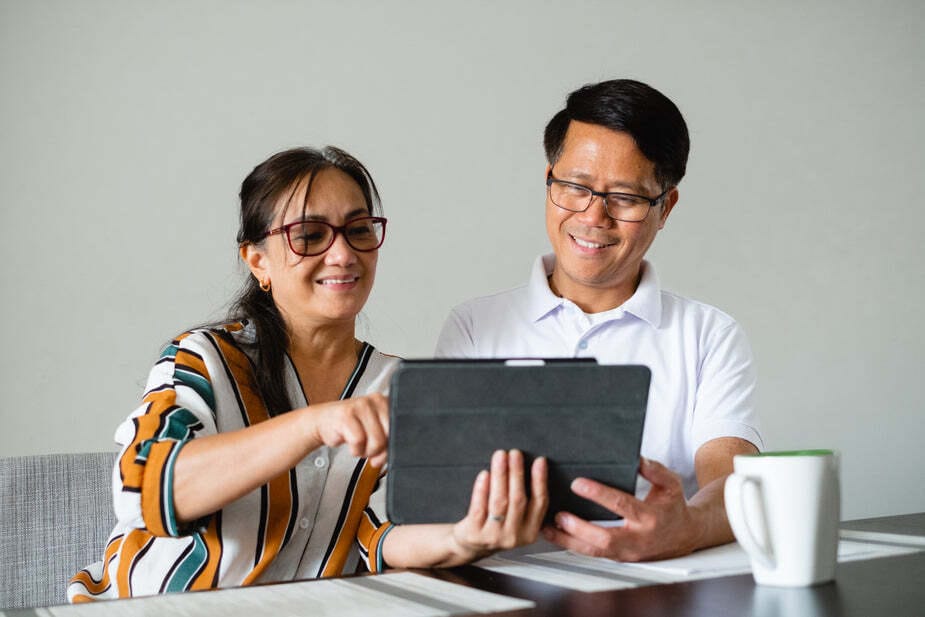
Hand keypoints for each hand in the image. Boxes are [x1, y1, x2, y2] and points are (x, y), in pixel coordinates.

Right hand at [307, 393, 389, 467]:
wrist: (323, 421)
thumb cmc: (351, 426)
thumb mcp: (375, 431)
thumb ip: (387, 440)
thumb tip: (393, 456)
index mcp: (387, 402)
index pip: (402, 428)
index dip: (393, 444)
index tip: (384, 449)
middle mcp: (376, 400)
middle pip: (390, 436)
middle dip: (380, 450)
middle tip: (369, 447)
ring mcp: (361, 406)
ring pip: (376, 441)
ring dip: (366, 451)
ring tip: (359, 444)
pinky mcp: (346, 415)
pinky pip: (358, 441)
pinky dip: (355, 450)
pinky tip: (350, 443)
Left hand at [449, 450, 547, 561]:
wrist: (470, 545)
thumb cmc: (495, 525)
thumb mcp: (517, 519)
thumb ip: (525, 501)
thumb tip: (532, 466)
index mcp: (530, 531)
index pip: (539, 503)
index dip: (540, 480)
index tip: (539, 462)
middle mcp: (514, 536)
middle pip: (518, 499)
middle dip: (517, 473)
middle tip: (515, 454)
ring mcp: (493, 536)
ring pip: (499, 502)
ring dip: (500, 475)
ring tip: (500, 457)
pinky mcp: (475, 533)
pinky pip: (479, 508)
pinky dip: (482, 489)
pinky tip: (484, 474)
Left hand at [543, 457, 702, 560]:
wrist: (685, 536)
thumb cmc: (673, 507)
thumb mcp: (671, 484)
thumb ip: (654, 470)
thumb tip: (636, 459)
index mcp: (650, 518)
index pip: (622, 506)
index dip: (599, 494)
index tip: (578, 483)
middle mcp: (638, 539)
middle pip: (605, 539)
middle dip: (579, 527)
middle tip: (559, 514)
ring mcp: (627, 553)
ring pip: (594, 552)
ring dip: (569, 540)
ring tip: (548, 527)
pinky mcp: (618, 558)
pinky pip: (592, 554)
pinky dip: (572, 545)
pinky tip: (556, 534)